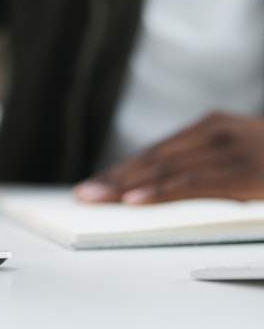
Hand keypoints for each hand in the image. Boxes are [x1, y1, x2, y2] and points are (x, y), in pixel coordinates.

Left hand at [73, 112, 263, 203]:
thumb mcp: (238, 152)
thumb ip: (203, 163)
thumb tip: (158, 186)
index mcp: (209, 127)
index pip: (155, 152)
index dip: (122, 169)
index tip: (95, 183)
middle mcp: (214, 132)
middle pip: (152, 159)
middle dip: (115, 178)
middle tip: (83, 194)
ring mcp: (229, 148)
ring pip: (165, 169)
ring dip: (126, 186)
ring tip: (96, 198)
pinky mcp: (245, 170)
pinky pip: (193, 183)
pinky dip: (161, 192)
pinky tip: (134, 201)